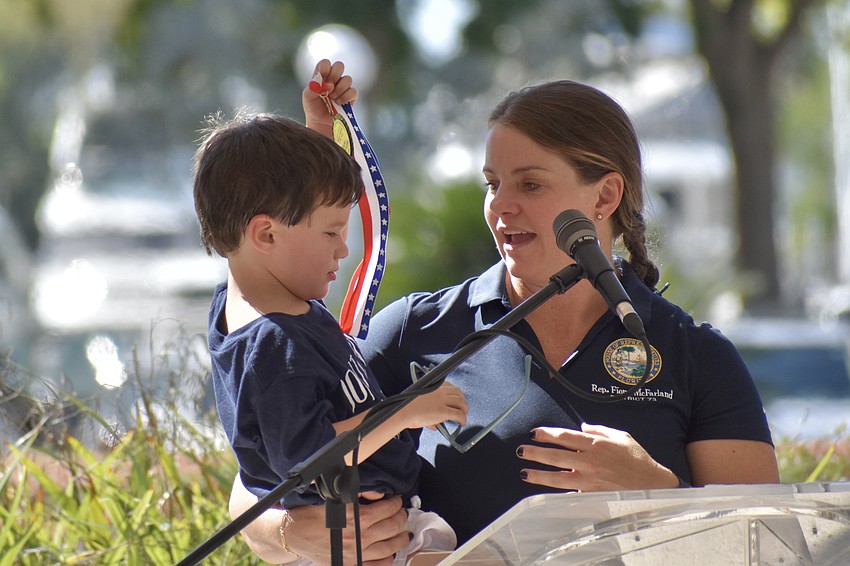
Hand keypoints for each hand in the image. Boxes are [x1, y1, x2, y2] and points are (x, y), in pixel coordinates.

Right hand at [229, 475, 407, 564]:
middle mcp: (359, 536)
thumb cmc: (310, 513)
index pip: (386, 509)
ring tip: (404, 534)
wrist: (293, 534)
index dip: (395, 503)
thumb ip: (358, 495)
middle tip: (403, 514)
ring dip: (399, 539)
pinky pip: (376, 565)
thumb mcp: (335, 496)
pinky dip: (387, 560)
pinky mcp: (350, 564)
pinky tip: (390, 554)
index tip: (397, 500)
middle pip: (391, 527)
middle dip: (401, 518)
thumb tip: (379, 493)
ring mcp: (356, 553)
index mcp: (356, 517)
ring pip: (388, 548)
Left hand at [303, 59, 357, 136]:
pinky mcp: (351, 97)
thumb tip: (329, 84)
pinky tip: (339, 103)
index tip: (322, 78)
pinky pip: (353, 91)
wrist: (320, 124)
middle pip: (339, 65)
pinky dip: (345, 97)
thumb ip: (314, 87)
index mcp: (322, 76)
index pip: (325, 63)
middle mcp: (334, 79)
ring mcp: (343, 88)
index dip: (325, 68)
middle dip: (334, 75)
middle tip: (329, 86)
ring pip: (347, 79)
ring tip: (332, 98)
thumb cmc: (313, 108)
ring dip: (339, 89)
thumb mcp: (308, 97)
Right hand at [404, 382, 467, 430]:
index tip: (456, 399)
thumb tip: (434, 425)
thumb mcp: (419, 403)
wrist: (403, 411)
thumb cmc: (407, 407)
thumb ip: (428, 411)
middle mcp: (440, 392)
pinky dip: (463, 419)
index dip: (456, 393)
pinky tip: (461, 423)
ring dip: (464, 410)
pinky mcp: (443, 411)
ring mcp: (442, 401)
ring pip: (461, 402)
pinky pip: (458, 414)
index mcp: (433, 387)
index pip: (450, 386)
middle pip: (459, 393)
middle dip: (462, 401)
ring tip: (463, 416)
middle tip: (462, 409)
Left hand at [516, 423, 677, 491]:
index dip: (547, 434)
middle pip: (556, 456)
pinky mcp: (592, 494)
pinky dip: (556, 492)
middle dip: (535, 453)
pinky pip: (570, 492)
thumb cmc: (637, 459)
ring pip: (558, 477)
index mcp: (595, 444)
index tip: (533, 433)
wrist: (652, 484)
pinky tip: (543, 492)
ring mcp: (590, 479)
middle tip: (520, 451)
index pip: (565, 437)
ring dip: (539, 475)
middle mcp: (589, 461)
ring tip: (524, 473)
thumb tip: (582, 427)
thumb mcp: (621, 436)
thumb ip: (599, 430)